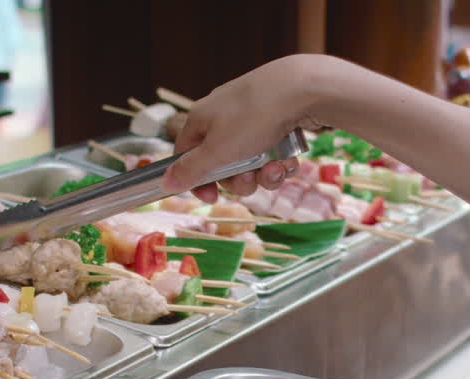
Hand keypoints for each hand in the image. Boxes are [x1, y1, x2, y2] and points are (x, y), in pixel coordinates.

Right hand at [162, 55, 341, 203]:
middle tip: (251, 179)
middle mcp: (224, 116)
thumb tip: (165, 182)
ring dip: (263, 174)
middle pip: (223, 165)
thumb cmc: (255, 117)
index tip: (212, 197)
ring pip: (251, 162)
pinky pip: (272, 153)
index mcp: (202, 118)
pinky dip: (280, 161)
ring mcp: (253, 117)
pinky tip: (289, 160)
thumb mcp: (218, 151)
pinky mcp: (278, 120)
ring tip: (276, 168)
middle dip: (240, 180)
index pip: (186, 155)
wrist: (304, 89)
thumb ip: (191, 170)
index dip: (197, 181)